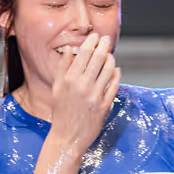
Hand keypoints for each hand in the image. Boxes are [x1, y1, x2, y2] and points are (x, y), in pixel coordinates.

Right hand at [49, 32, 120, 151]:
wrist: (67, 137)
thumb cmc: (61, 112)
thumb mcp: (57, 88)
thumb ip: (62, 67)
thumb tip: (68, 49)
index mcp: (69, 79)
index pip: (83, 54)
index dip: (91, 42)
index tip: (95, 36)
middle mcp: (82, 85)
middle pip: (98, 58)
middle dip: (103, 45)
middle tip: (106, 39)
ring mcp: (95, 95)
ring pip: (108, 69)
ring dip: (111, 58)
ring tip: (110, 54)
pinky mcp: (104, 105)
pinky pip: (114, 85)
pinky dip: (116, 75)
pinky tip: (115, 70)